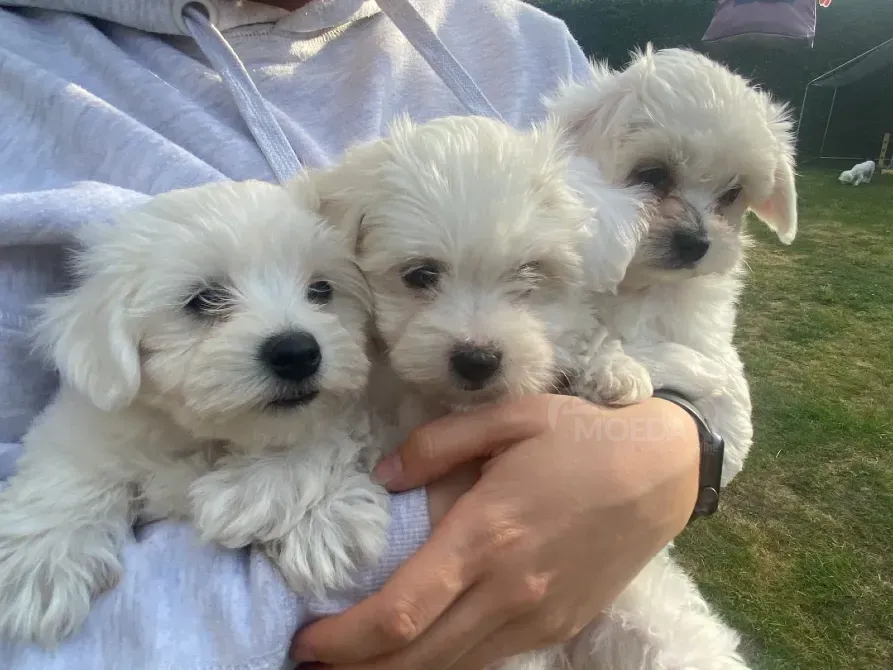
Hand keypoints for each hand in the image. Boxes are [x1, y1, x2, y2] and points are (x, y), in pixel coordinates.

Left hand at [292, 395, 698, 668]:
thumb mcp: (509, 417)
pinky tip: (424, 653)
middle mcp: (509, 590)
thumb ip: (437, 444)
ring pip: (453, 669)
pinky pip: (490, 659)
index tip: (306, 640)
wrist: (664, 471)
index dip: (344, 639)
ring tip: (358, 665)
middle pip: (417, 659)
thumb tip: (384, 475)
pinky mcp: (562, 627)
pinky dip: (447, 665)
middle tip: (313, 663)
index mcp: (487, 535)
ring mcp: (539, 617)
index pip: (400, 612)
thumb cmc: (583, 436)